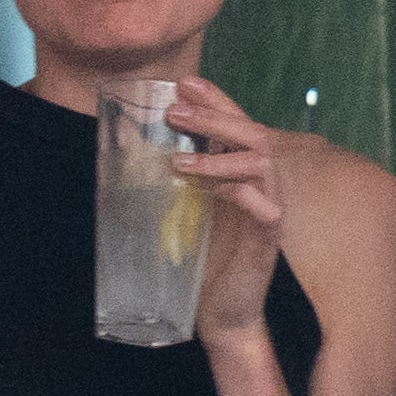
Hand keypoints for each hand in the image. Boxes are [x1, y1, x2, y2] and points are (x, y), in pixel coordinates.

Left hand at [161, 76, 285, 341]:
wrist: (222, 313)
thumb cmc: (201, 263)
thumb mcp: (181, 211)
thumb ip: (169, 180)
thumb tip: (126, 145)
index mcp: (240, 175)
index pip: (236, 125)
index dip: (216, 100)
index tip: (186, 82)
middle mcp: (260, 186)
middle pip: (252, 134)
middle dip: (215, 116)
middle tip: (176, 109)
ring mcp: (268, 210)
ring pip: (262, 164)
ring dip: (220, 155)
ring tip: (179, 159)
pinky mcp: (269, 239)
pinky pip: (267, 207)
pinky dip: (243, 194)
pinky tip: (217, 191)